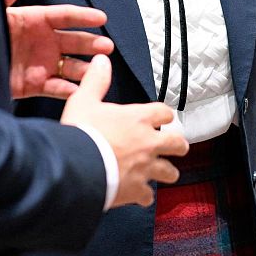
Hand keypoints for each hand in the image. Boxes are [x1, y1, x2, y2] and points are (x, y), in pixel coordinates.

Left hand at [2, 0, 114, 98]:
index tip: (101, 17)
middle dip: (91, 43)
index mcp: (34, 21)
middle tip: (106, 46)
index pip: (64, 16)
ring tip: (98, 70)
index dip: (83, 16)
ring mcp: (39, 64)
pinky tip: (81, 91)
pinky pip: (57, 88)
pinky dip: (70, 90)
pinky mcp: (33, 85)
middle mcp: (41, 42)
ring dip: (85, 68)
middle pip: (73, 41)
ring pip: (70, 66)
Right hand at [61, 55, 186, 207]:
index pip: (165, 113)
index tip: (162, 119)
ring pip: (170, 172)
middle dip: (178, 146)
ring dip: (166, 172)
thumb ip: (95, 80)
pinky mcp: (138, 190)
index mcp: (139, 118)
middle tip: (174, 147)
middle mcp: (149, 142)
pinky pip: (148, 195)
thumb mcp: (83, 100)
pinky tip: (139, 195)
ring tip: (161, 173)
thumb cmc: (81, 131)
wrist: (77, 166)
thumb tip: (102, 60)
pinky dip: (144, 195)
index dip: (164, 116)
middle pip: (178, 144)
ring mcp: (146, 168)